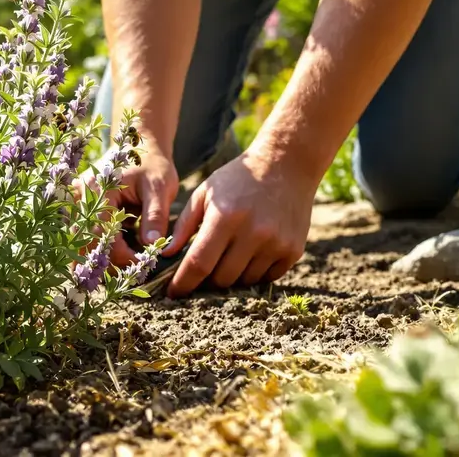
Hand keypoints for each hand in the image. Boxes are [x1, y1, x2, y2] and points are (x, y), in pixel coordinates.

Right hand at [74, 145, 178, 267]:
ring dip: (98, 255)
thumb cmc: (153, 164)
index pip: (103, 234)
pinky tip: (114, 253)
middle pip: (86, 241)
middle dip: (106, 261)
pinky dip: (96, 245)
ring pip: (81, 239)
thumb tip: (153, 246)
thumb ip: (155, 216)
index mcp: (100, 190)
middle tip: (128, 274)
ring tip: (119, 267)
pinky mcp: (81, 205)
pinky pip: (83, 231)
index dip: (122, 255)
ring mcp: (78, 200)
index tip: (143, 262)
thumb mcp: (160, 188)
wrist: (142, 145)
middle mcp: (82, 195)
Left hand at [163, 149, 314, 297]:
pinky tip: (251, 254)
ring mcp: (276, 243)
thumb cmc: (237, 179)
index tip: (173, 293)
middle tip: (203, 270)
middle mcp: (253, 233)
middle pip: (222, 278)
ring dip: (232, 276)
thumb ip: (184, 225)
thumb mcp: (204, 194)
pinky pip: (267, 277)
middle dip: (207, 279)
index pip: (199, 264)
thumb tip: (166, 255)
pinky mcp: (293, 250)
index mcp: (225, 217)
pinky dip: (255, 272)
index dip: (183, 283)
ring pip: (245, 281)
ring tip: (229, 255)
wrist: (286, 164)